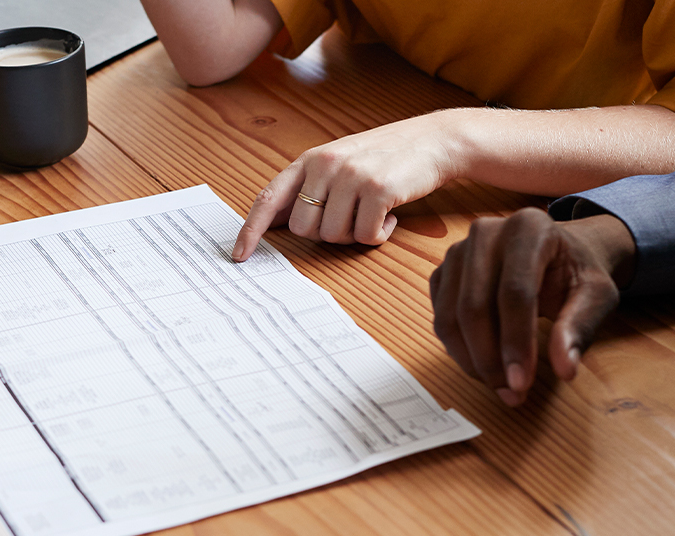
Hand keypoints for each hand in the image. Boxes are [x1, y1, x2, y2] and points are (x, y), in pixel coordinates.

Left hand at [233, 111, 467, 260]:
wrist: (434, 141)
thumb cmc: (385, 159)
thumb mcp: (339, 164)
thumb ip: (310, 189)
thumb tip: (276, 226)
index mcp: (310, 159)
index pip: (269, 197)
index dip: (251, 229)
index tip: (239, 255)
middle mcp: (325, 164)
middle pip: (303, 229)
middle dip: (327, 234)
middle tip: (353, 218)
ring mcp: (351, 175)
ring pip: (333, 236)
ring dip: (356, 235)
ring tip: (375, 213)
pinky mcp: (378, 189)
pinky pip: (365, 236)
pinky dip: (379, 236)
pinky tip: (391, 216)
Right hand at [429, 209, 635, 405]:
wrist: (557, 253)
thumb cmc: (577, 273)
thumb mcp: (596, 296)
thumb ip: (580, 328)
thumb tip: (564, 369)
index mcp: (529, 228)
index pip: (515, 292)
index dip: (516, 342)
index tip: (522, 383)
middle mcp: (485, 232)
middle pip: (474, 305)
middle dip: (489, 358)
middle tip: (510, 393)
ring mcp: (458, 251)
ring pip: (450, 315)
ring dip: (470, 360)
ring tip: (498, 386)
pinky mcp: (443, 272)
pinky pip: (440, 317)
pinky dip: (458, 349)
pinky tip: (483, 365)